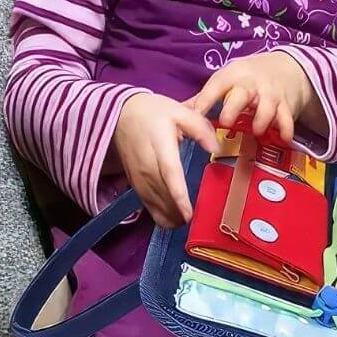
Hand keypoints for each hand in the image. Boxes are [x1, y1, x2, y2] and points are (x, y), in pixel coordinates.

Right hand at [113, 92, 219, 228]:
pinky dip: (156, 213)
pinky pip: (145, 201)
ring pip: (152, 201)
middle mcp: (147, 164)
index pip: (169, 173)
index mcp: (160, 146)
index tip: (188, 212)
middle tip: (194, 222)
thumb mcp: (180, 111)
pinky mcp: (134, 180)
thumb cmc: (154, 112)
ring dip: (167, 215)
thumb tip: (216, 147)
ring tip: (184, 224)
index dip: (178, 195)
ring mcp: (139, 175)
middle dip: (176, 211)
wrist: (120, 114)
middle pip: (162, 192)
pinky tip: (169, 222)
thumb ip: (199, 128)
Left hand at [190, 51, 317, 143]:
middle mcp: (252, 84)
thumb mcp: (227, 81)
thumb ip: (204, 98)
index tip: (195, 116)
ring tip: (257, 132)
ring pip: (268, 106)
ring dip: (262, 119)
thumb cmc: (247, 78)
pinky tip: (283, 139)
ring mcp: (270, 94)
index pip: (216, 87)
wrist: (285, 68)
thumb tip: (176, 113)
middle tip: (226, 122)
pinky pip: (287, 118)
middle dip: (235, 107)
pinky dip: (286, 129)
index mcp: (232, 77)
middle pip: (243, 93)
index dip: (205, 100)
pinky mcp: (286, 105)